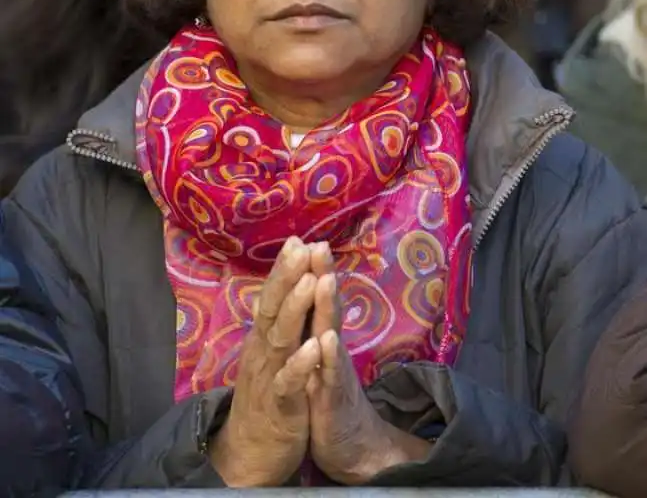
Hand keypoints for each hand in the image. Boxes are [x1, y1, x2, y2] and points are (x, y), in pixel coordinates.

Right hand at [209, 237, 320, 486]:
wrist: (249, 455)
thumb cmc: (267, 397)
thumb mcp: (273, 355)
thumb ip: (281, 323)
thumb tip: (290, 288)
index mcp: (265, 338)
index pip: (272, 296)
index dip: (284, 270)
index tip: (297, 239)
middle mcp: (263, 351)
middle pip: (273, 307)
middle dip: (287, 277)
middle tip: (300, 247)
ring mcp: (269, 376)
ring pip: (281, 338)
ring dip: (296, 309)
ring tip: (311, 282)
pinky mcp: (279, 406)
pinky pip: (289, 382)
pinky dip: (300, 364)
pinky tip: (314, 346)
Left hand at [307, 250, 432, 483]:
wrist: (350, 445)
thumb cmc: (327, 394)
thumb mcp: (315, 356)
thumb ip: (312, 324)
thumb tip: (302, 292)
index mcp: (319, 336)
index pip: (312, 298)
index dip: (307, 270)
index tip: (299, 238)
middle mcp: (329, 346)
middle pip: (326, 306)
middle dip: (322, 275)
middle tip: (319, 244)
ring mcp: (333, 370)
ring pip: (330, 333)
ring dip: (327, 307)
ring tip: (324, 280)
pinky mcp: (333, 398)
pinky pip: (330, 375)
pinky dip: (328, 356)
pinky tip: (326, 339)